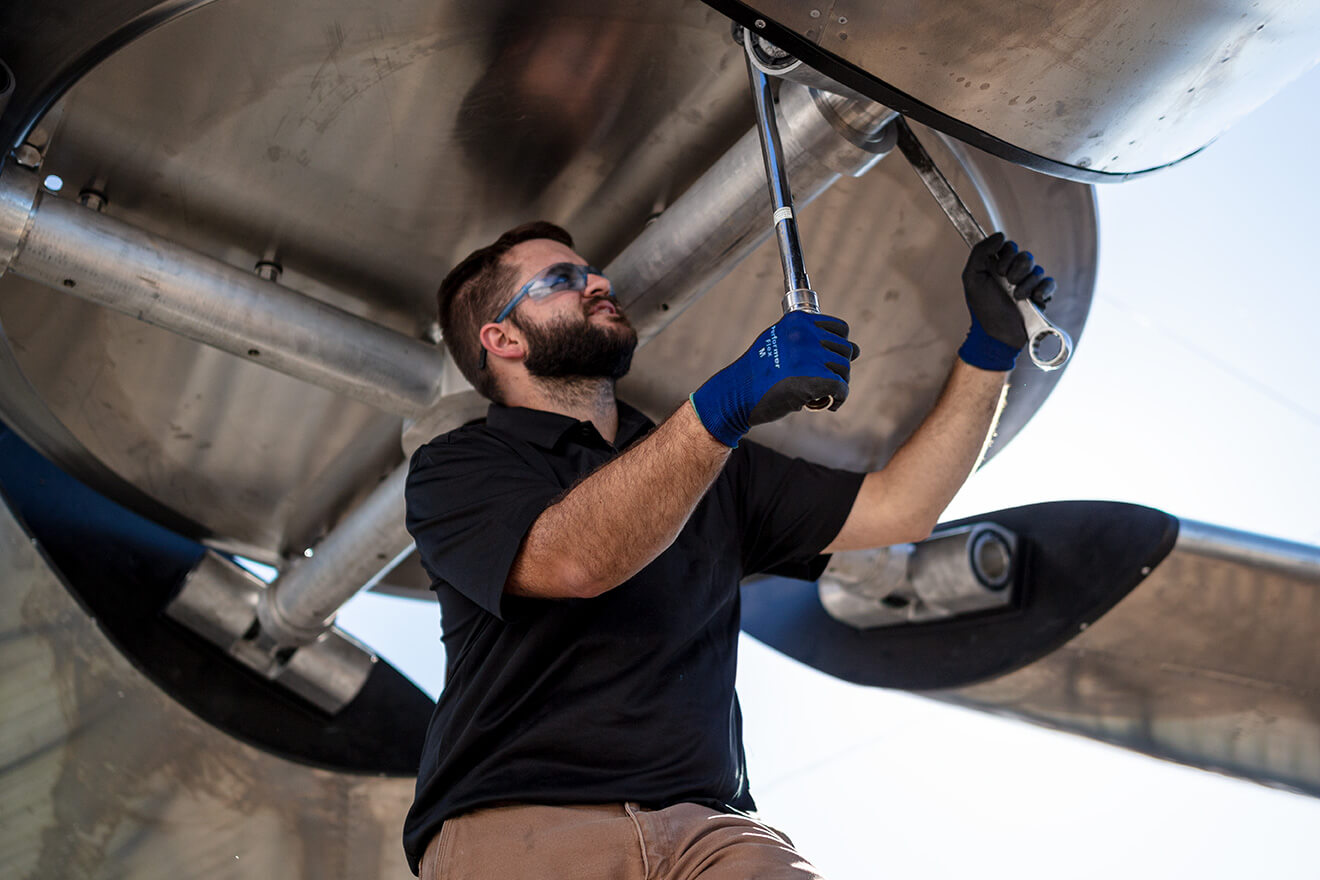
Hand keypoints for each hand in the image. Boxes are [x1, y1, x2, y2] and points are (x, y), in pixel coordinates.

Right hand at [690, 311, 859, 447]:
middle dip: (839, 368)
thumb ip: (808, 340)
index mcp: (798, 321)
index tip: (830, 360)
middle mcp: (806, 335)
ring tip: (821, 394)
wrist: (735, 394)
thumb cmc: (756, 372)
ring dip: (838, 384)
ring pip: (844, 371)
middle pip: (846, 351)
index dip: (840, 346)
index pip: (841, 329)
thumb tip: (854, 348)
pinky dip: (838, 399)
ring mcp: (811, 357)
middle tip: (824, 381)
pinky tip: (827, 405)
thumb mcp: (777, 342)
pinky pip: (841, 388)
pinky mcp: (815, 380)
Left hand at [959, 232, 1056, 369]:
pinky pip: (1050, 284)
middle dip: (1017, 270)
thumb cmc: (982, 308)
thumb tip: (1000, 235)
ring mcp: (1028, 284)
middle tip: (1008, 283)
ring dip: (1027, 284)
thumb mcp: (972, 278)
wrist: (995, 334)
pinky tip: (1034, 298)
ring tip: (1017, 297)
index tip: (999, 270)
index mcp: (997, 266)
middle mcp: (1013, 273)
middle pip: (1026, 256)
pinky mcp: (1040, 297)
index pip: (1010, 246)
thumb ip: (980, 252)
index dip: (1007, 255)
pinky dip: (1044, 290)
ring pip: (1038, 271)